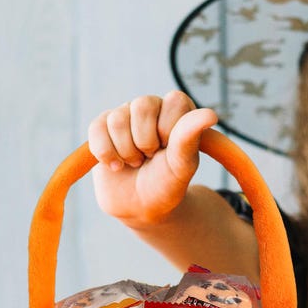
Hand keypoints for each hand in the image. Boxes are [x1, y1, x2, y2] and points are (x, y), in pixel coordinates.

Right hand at [88, 91, 217, 228]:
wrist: (140, 206)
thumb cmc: (166, 184)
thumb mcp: (181, 165)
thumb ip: (190, 138)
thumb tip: (211, 114)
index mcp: (178, 110)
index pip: (175, 101)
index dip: (170, 131)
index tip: (171, 151)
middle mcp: (151, 107)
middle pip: (142, 106)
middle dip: (146, 143)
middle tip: (151, 158)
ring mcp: (125, 114)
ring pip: (118, 120)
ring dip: (126, 152)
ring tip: (135, 162)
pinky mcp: (102, 127)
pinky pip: (97, 129)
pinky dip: (106, 154)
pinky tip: (116, 166)